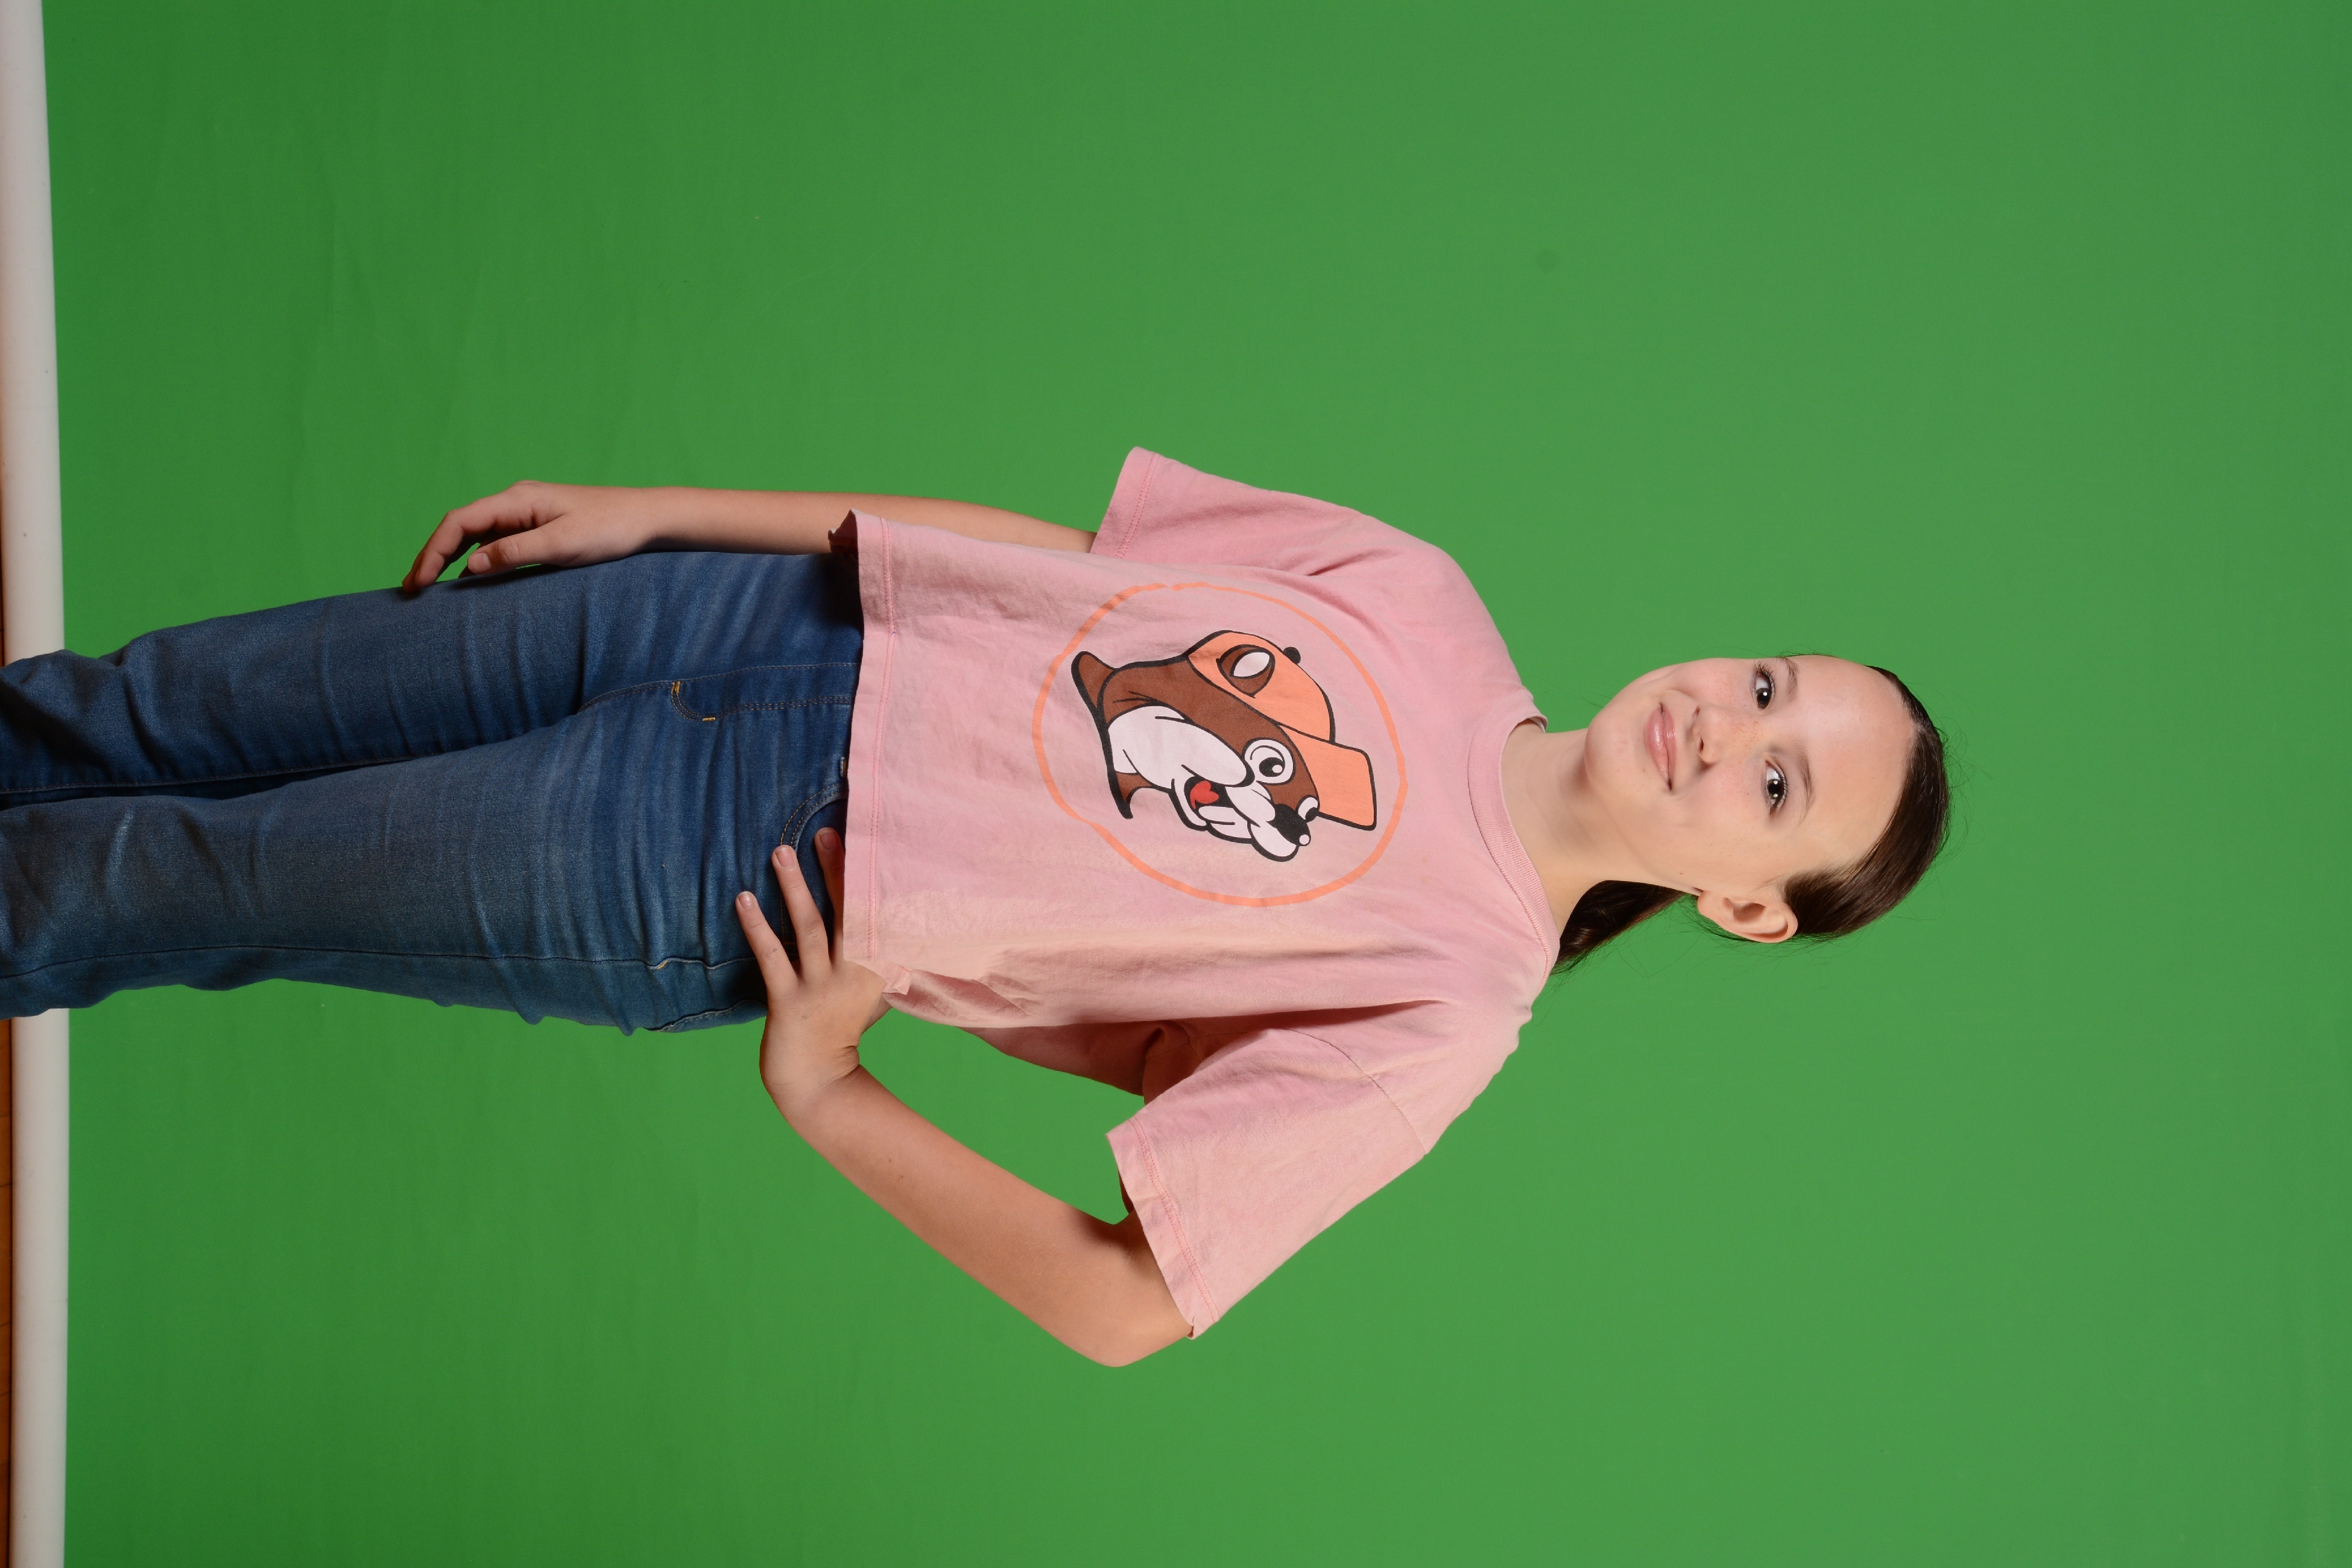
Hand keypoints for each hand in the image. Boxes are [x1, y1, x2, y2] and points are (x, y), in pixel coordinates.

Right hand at [402, 481, 661, 591]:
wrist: (647, 519)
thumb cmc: (611, 528)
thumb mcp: (563, 544)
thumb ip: (516, 553)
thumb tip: (470, 565)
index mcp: (517, 499)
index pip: (459, 521)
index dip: (433, 551)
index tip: (419, 582)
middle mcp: (516, 503)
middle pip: (460, 527)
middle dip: (433, 556)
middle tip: (411, 590)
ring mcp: (525, 515)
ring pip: (475, 536)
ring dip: (450, 559)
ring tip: (429, 590)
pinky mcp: (537, 529)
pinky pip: (496, 544)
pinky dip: (476, 562)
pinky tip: (468, 583)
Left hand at [734, 828, 889, 1119]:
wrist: (819, 1083)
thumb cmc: (841, 1031)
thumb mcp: (872, 991)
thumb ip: (879, 957)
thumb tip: (886, 920)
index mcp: (876, 966)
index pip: (875, 912)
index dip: (869, 876)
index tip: (866, 839)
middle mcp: (853, 971)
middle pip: (847, 911)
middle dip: (837, 870)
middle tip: (825, 832)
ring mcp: (820, 986)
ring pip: (809, 927)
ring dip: (794, 888)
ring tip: (781, 852)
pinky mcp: (788, 1001)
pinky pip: (771, 956)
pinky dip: (757, 926)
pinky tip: (743, 900)